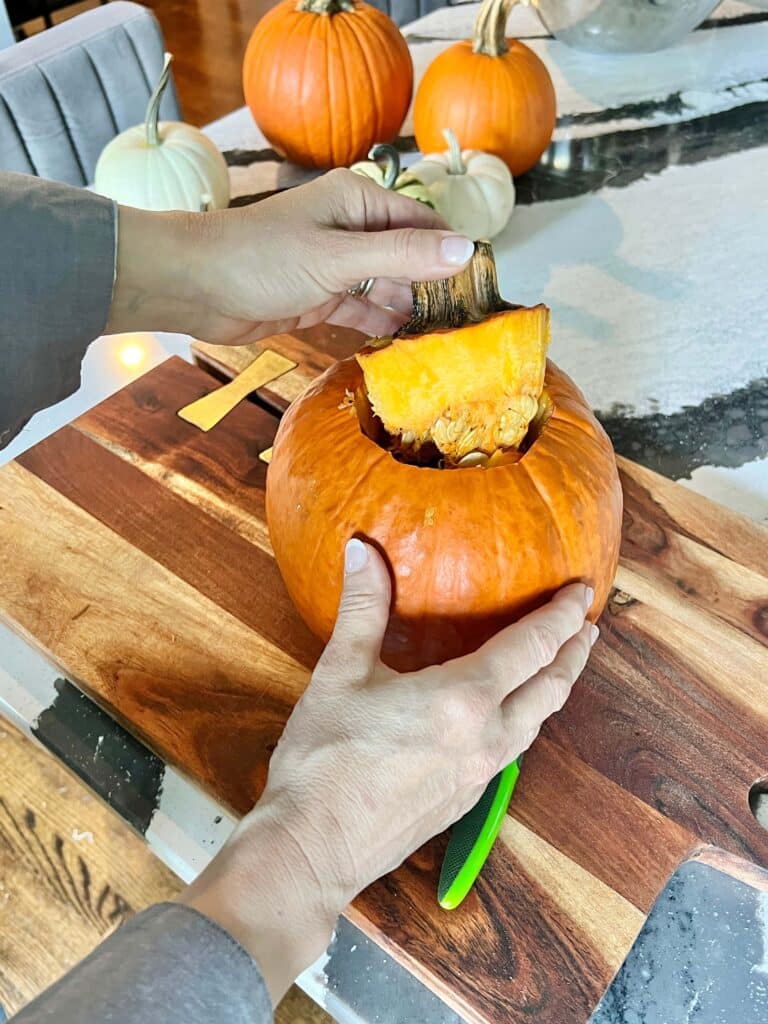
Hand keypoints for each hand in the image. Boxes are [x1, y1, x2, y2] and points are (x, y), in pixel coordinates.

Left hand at [107, 169, 474, 342]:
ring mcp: (335, 265)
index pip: (424, 225)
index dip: (455, 254)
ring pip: (386, 287)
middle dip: (436, 288)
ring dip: (411, 311)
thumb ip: (402, 257)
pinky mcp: (318, 296)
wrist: (192, 286)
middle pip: (409, 258)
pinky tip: (406, 346)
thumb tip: (467, 250)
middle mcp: (352, 228)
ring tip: (446, 343)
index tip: (485, 290)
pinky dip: (380, 324)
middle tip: (471, 327)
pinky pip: (361, 309)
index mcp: (360, 202)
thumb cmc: (260, 258)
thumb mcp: (339, 258)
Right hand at [183, 540, 597, 1004]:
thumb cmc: (323, 761)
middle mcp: (486, 737)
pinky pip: (512, 750)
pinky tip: (509, 716)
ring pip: (537, 724)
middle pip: (551, 688)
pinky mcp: (466, 801)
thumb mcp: (339, 675)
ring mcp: (480, 775)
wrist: (311, 850)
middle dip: (573, 653)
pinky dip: (526, 720)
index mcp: (463, 699)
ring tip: (559, 666)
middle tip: (586, 626)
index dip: (562, 616)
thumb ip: (362, 608)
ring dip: (555, 689)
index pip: (533, 646)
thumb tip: (362, 549)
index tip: (581, 591)